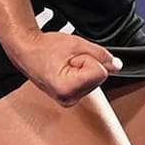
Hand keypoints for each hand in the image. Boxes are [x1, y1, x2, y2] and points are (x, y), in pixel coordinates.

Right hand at [4, 28, 122, 106]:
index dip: (89, 59)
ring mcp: (68, 100)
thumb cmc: (44, 47)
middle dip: (88, 64)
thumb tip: (117, 65)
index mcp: (67, 88)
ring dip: (84, 69)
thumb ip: (101, 55)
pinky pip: (88, 83)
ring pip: (95, 81)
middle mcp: (67, 99)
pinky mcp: (69, 98)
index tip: (72, 57)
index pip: (101, 73)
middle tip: (68, 60)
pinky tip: (66, 70)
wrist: (26, 50)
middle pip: (99, 78)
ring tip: (65, 64)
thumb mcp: (78, 44)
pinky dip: (81, 74)